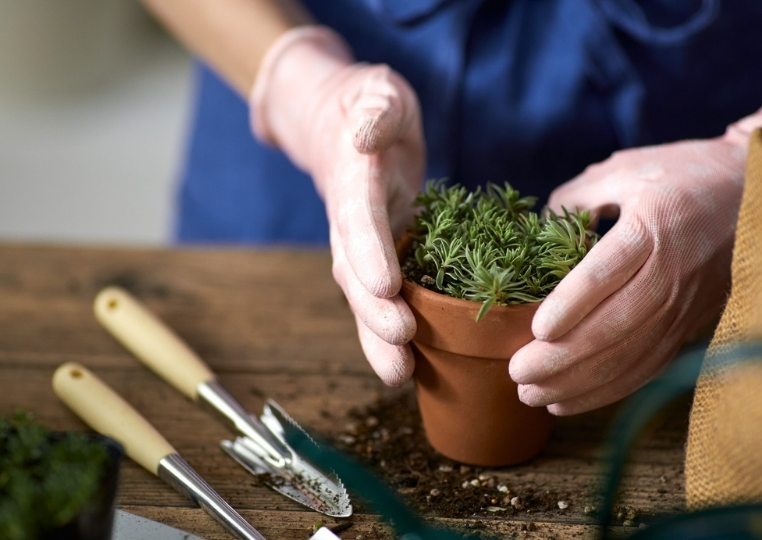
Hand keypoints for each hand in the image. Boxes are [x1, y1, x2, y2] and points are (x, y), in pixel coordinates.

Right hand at [250, 26, 423, 384]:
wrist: (349, 129)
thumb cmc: (374, 108)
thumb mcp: (379, 95)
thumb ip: (376, 110)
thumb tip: (366, 134)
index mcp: (354, 180)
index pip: (360, 218)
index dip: (370, 252)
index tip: (384, 286)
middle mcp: (351, 223)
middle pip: (356, 273)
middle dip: (375, 313)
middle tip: (400, 347)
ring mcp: (362, 247)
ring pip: (364, 298)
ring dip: (378, 338)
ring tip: (399, 376)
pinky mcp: (379, 260)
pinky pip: (382, 301)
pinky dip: (391, 334)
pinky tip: (412, 368)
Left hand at [509, 76, 761, 414]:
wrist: (758, 192)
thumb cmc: (685, 174)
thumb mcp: (627, 168)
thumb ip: (578, 195)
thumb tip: (536, 227)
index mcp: (653, 227)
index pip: (607, 273)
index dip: (571, 304)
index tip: (536, 329)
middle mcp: (671, 273)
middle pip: (614, 325)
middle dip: (563, 358)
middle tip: (517, 373)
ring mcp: (684, 305)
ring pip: (629, 355)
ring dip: (579, 382)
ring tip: (532, 394)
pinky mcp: (689, 325)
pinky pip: (647, 366)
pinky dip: (607, 390)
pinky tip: (568, 399)